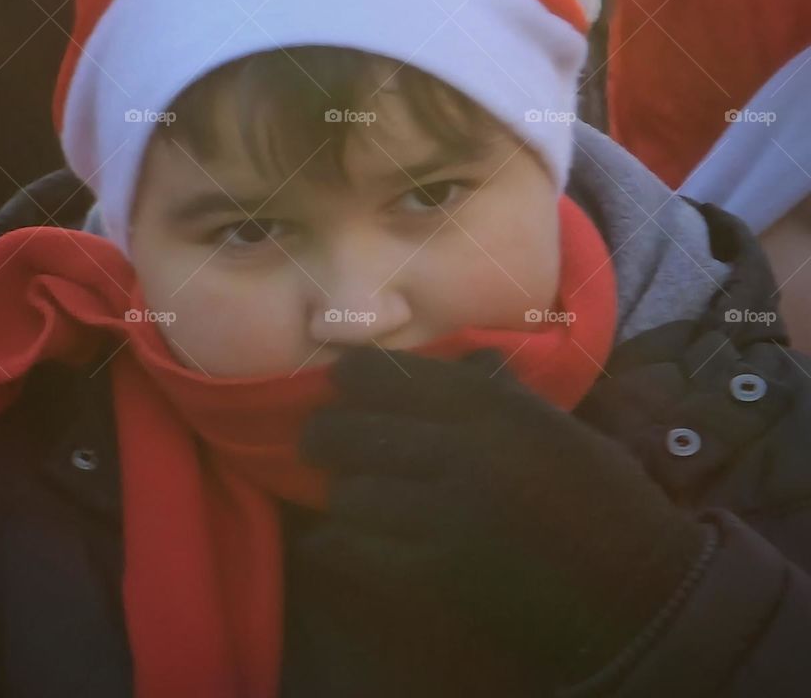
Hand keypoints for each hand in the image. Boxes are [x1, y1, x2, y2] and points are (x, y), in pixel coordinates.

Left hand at [298, 346, 707, 685]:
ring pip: (355, 494)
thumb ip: (503, 394)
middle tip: (316, 437)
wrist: (640, 595)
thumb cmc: (606, 501)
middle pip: (360, 431)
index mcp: (498, 410)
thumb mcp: (558, 429)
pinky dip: (340, 544)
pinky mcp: (441, 576)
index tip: (339, 377)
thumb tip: (462, 363)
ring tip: (344, 494)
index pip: (400, 377)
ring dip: (345, 495)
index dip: (358, 375)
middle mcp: (466, 453)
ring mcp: (450, 517)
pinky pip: (360, 553)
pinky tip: (333, 540)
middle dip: (328, 433)